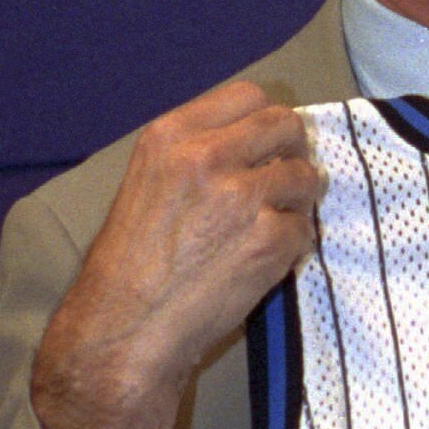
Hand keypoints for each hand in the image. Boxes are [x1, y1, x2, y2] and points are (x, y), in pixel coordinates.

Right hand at [32, 81, 319, 428]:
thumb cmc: (129, 268)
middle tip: (285, 182)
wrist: (123, 333)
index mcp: (169, 136)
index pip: (247, 96)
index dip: (266, 120)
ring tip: (271, 228)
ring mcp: (242, 196)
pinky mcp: (269, 239)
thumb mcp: (147, 185)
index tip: (268, 143)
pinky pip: (306, 228)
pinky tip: (263, 264)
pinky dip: (293, 246)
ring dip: (299, 201)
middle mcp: (206, 157)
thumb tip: (254, 141)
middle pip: (286, 125)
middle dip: (293, 152)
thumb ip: (195, 154)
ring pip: (305, 176)